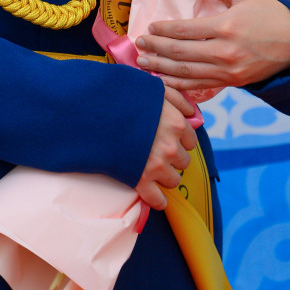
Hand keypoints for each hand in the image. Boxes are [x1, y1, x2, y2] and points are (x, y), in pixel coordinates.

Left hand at [135, 0, 289, 94]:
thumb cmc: (269, 13)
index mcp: (226, 26)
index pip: (184, 30)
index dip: (163, 29)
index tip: (150, 26)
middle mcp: (224, 51)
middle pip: (180, 53)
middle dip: (156, 48)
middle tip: (139, 44)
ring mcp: (228, 71)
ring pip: (186, 73)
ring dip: (161, 68)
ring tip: (143, 63)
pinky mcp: (233, 83)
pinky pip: (200, 86)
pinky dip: (179, 85)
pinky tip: (165, 81)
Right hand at [135, 87, 196, 210]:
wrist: (97, 113)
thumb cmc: (126, 97)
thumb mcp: (156, 89)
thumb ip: (177, 99)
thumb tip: (192, 112)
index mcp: (176, 124)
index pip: (191, 142)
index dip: (180, 140)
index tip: (170, 139)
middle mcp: (170, 147)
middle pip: (183, 162)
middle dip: (173, 158)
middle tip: (159, 151)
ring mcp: (157, 166)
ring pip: (174, 180)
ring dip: (166, 176)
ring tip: (154, 169)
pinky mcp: (141, 180)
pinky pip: (157, 199)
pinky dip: (158, 200)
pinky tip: (158, 197)